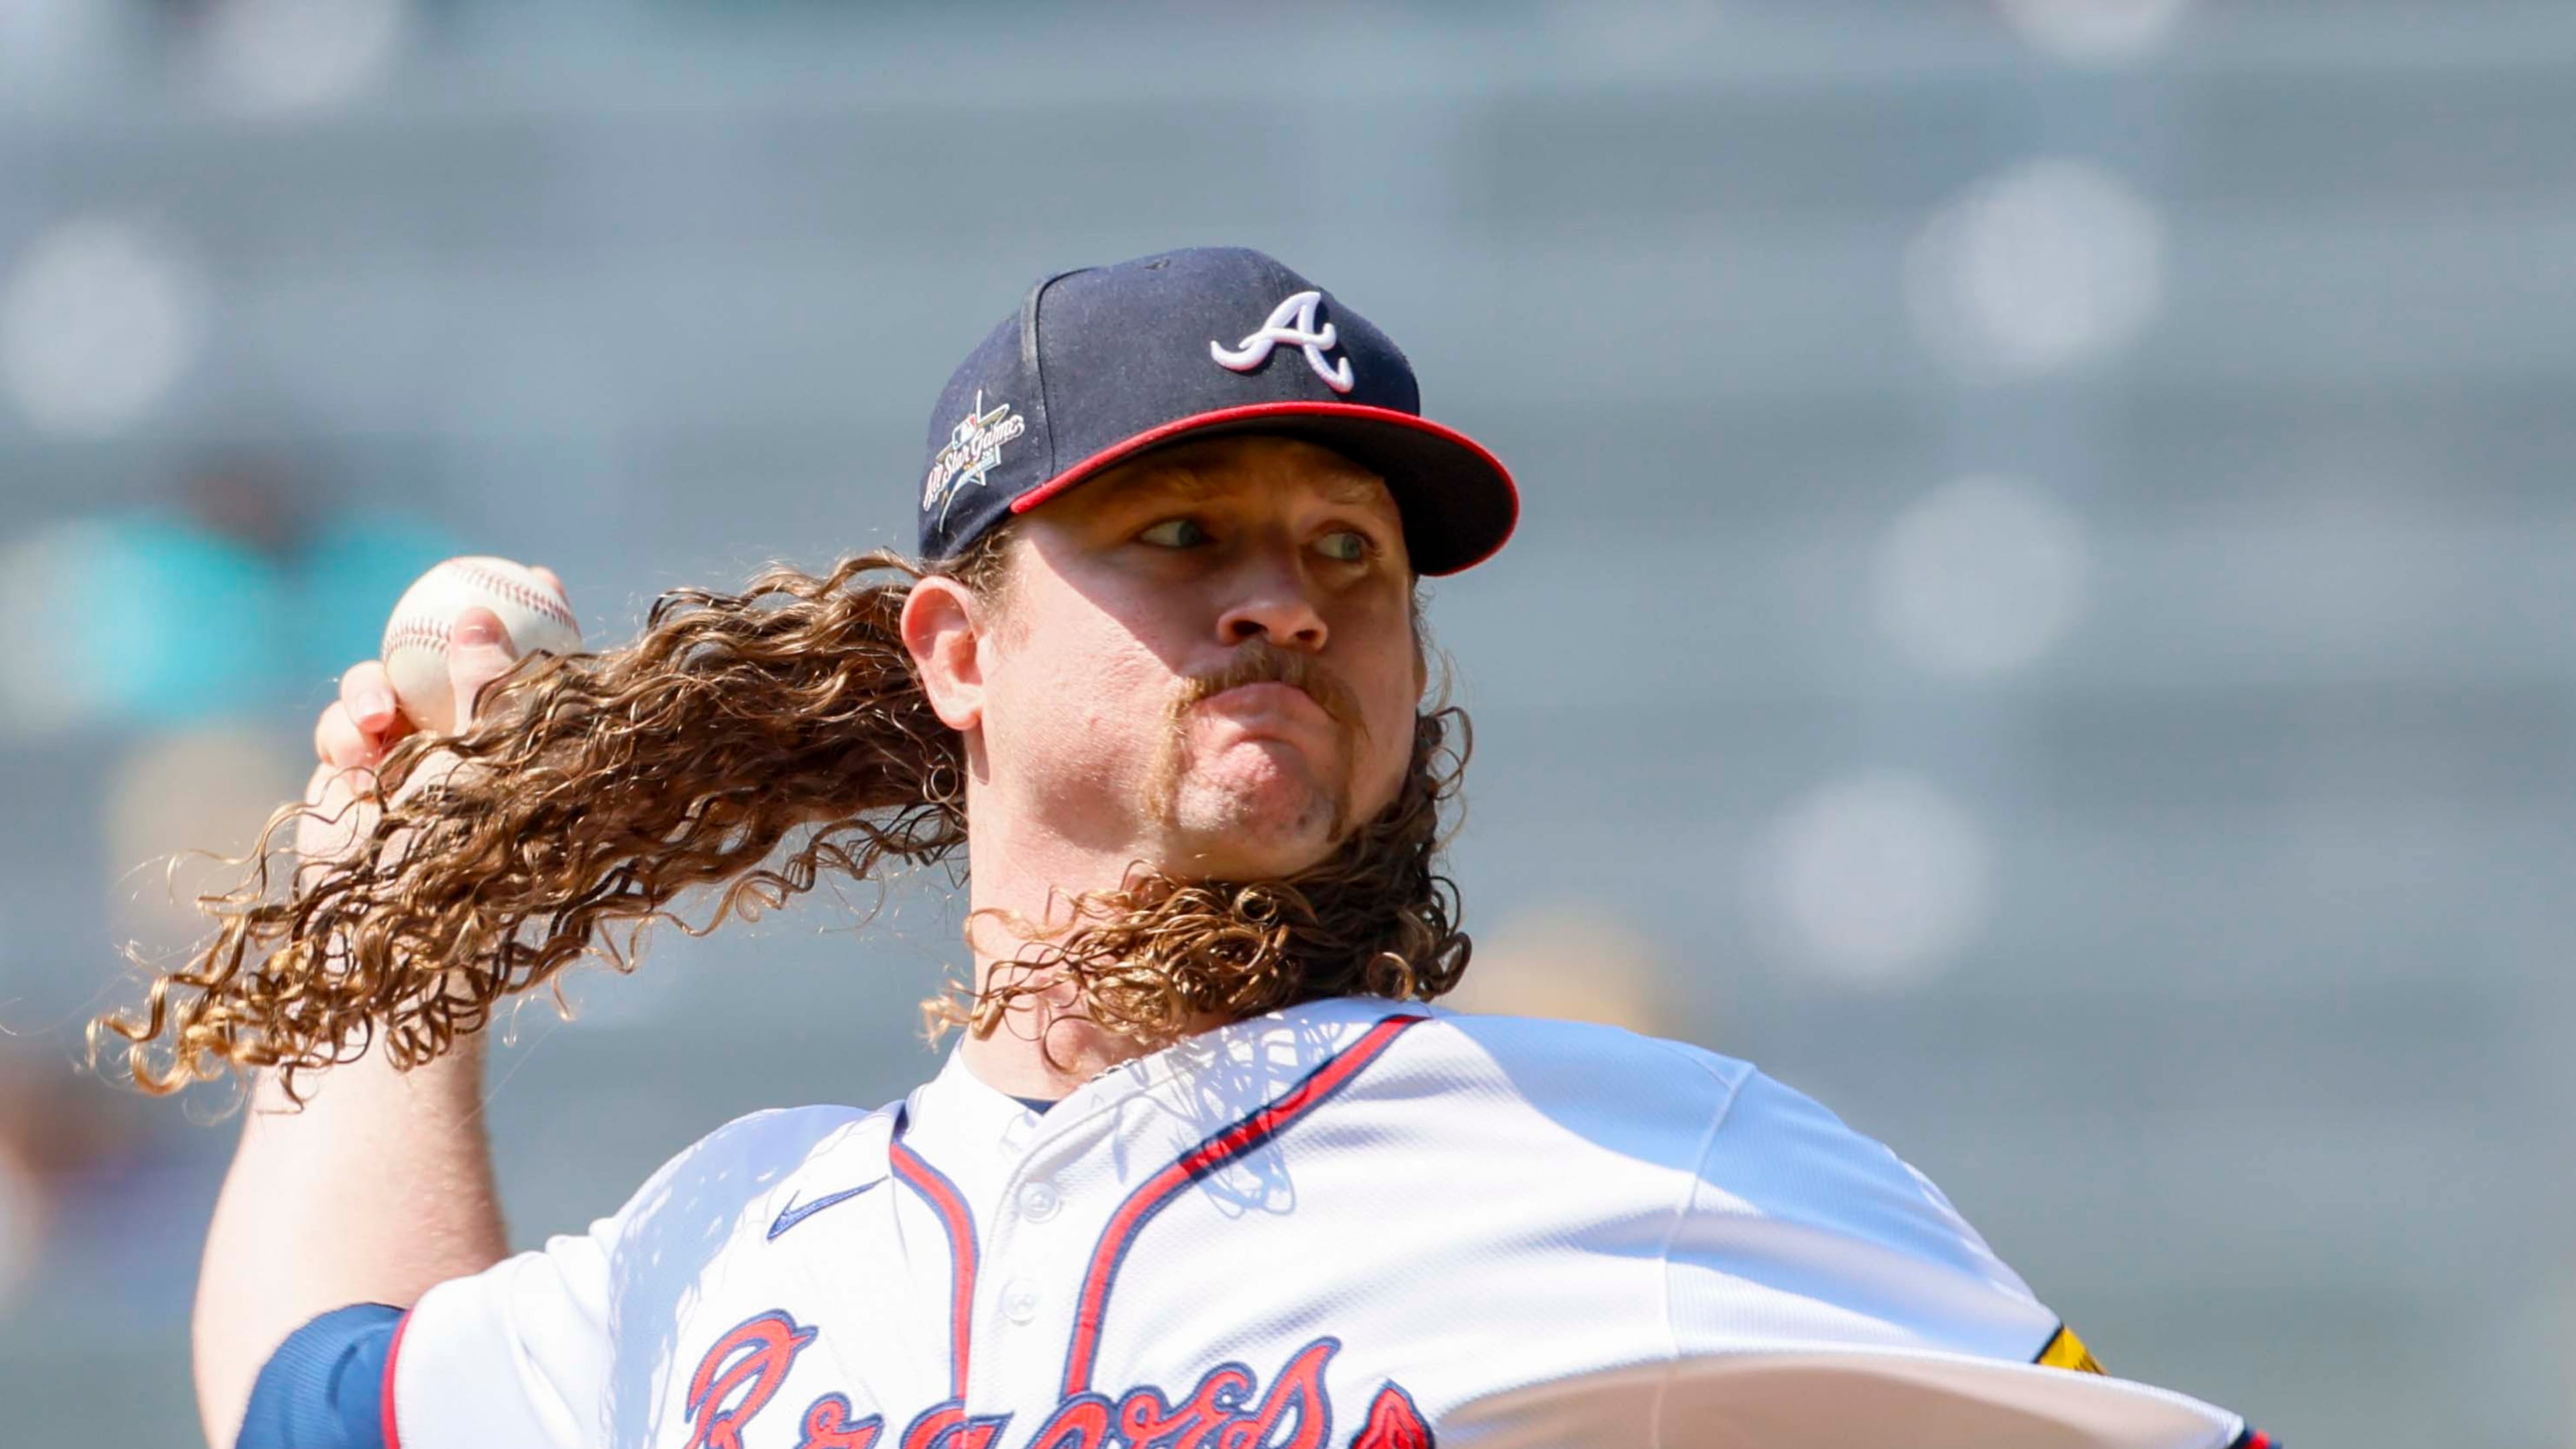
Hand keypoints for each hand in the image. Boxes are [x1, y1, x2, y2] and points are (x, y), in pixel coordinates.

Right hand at [297, 567, 563, 869]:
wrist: (390, 938)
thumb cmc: (458, 857)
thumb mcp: (485, 766)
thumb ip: (484, 689)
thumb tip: (479, 616)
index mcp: (516, 752)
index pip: (531, 669)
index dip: (538, 617)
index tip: (540, 576)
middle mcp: (461, 751)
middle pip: (446, 660)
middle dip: (438, 632)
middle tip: (448, 615)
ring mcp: (399, 763)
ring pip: (380, 684)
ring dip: (370, 688)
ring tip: (378, 720)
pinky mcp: (345, 782)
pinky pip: (338, 727)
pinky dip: (342, 733)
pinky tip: (354, 768)